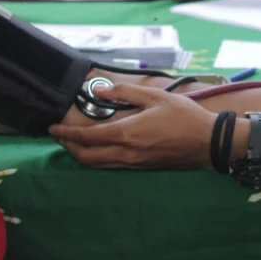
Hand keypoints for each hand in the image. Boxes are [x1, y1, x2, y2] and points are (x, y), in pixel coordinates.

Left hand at [49, 84, 215, 169]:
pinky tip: (99, 147)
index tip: (52, 129)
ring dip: (82, 154)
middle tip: (60, 136)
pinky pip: (111, 166)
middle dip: (69, 147)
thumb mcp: (156, 97)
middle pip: (87, 156)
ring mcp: (133, 164)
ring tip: (75, 142)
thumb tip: (101, 91)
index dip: (66, 134)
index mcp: (127, 133)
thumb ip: (126, 93)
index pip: (87, 137)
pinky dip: (98, 158)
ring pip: (98, 164)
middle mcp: (126, 153)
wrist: (208, 142)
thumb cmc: (184, 116)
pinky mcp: (141, 168)